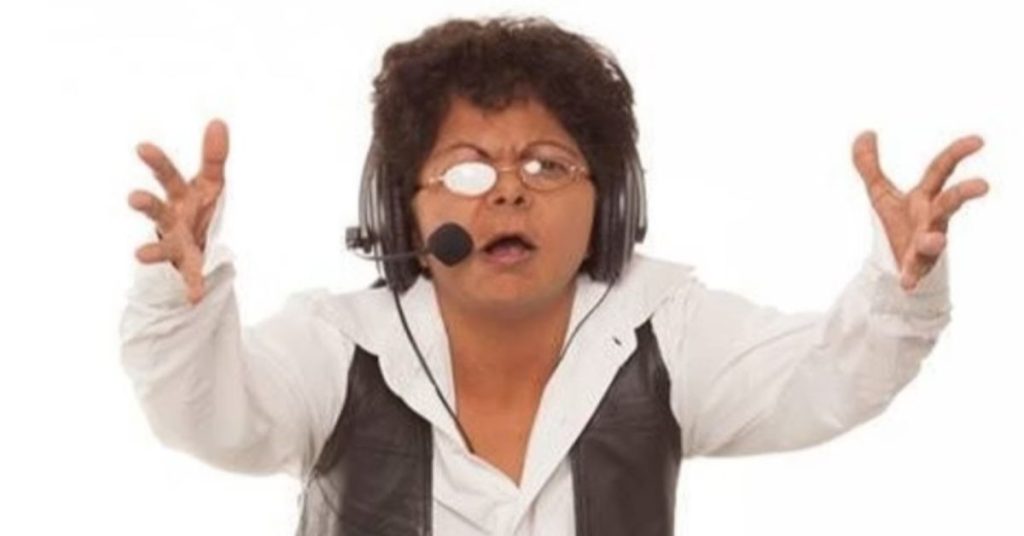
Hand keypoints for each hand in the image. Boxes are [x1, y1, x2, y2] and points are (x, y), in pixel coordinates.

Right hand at [128, 119, 228, 304]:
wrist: (194, 242)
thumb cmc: (198, 207)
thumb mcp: (210, 182)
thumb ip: (214, 156)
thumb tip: (218, 121)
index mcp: (178, 195)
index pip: (167, 176)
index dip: (156, 162)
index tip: (142, 147)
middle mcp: (171, 218)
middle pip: (157, 209)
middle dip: (146, 203)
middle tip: (133, 198)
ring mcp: (175, 242)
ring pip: (162, 245)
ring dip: (152, 250)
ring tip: (139, 255)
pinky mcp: (186, 265)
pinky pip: (188, 276)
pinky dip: (191, 286)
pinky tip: (194, 298)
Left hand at [852, 131, 988, 291]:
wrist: (901, 260)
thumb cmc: (899, 222)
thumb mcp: (880, 193)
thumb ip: (870, 165)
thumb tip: (864, 133)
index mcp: (925, 197)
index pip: (941, 170)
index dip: (957, 153)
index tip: (979, 140)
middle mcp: (932, 218)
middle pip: (950, 203)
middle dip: (964, 194)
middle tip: (983, 185)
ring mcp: (927, 243)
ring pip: (936, 241)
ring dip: (934, 241)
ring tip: (933, 241)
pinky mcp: (917, 266)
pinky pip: (916, 272)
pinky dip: (912, 277)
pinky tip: (906, 285)